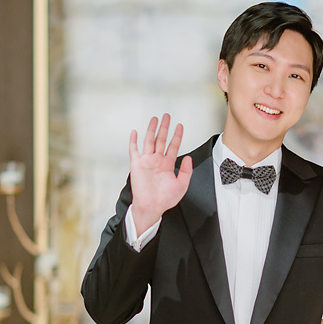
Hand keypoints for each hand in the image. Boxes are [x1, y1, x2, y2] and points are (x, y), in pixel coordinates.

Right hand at [128, 114, 193, 230]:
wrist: (152, 207)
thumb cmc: (165, 199)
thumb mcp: (182, 185)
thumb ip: (187, 171)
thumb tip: (189, 158)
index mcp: (167, 165)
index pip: (173, 146)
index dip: (177, 136)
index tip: (180, 126)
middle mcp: (157, 161)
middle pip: (161, 140)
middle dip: (165, 128)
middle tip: (167, 116)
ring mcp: (147, 161)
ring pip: (149, 141)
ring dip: (152, 129)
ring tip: (155, 119)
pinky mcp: (137, 164)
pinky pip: (134, 150)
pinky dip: (133, 141)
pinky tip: (135, 132)